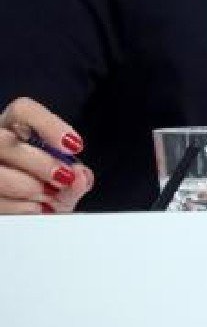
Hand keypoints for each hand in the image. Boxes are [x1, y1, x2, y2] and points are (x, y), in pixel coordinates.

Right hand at [0, 97, 94, 213]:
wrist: (30, 217)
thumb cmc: (48, 193)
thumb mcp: (67, 187)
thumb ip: (78, 180)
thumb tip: (80, 176)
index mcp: (14, 129)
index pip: (23, 110)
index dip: (48, 125)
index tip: (74, 146)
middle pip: (5, 141)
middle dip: (39, 163)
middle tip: (64, 179)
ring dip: (27, 188)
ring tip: (48, 198)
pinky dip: (18, 208)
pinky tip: (33, 209)